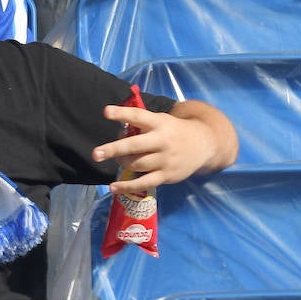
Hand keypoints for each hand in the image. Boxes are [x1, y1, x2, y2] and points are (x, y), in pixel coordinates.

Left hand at [91, 104, 218, 193]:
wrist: (204, 144)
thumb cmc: (174, 131)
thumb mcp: (161, 120)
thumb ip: (141, 126)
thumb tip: (117, 135)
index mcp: (159, 123)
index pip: (138, 116)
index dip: (122, 113)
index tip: (106, 111)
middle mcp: (162, 141)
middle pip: (135, 145)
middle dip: (114, 149)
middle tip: (96, 154)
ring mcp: (165, 160)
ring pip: (137, 164)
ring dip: (122, 162)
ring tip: (118, 160)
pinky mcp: (167, 176)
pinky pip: (144, 183)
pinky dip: (127, 186)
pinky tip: (113, 188)